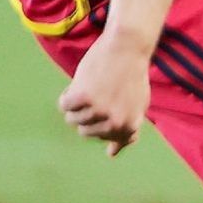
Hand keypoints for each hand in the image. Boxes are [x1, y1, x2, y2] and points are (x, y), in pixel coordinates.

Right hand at [59, 35, 149, 155]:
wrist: (128, 47)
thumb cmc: (131, 76)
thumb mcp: (137, 105)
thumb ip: (126, 130)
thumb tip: (111, 154)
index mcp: (129, 127)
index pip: (103, 139)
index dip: (102, 119)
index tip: (112, 102)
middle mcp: (115, 123)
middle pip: (85, 131)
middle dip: (89, 113)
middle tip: (104, 91)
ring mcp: (99, 112)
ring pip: (72, 119)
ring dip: (78, 103)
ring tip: (95, 85)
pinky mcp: (83, 98)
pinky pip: (64, 105)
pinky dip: (68, 94)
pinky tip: (83, 82)